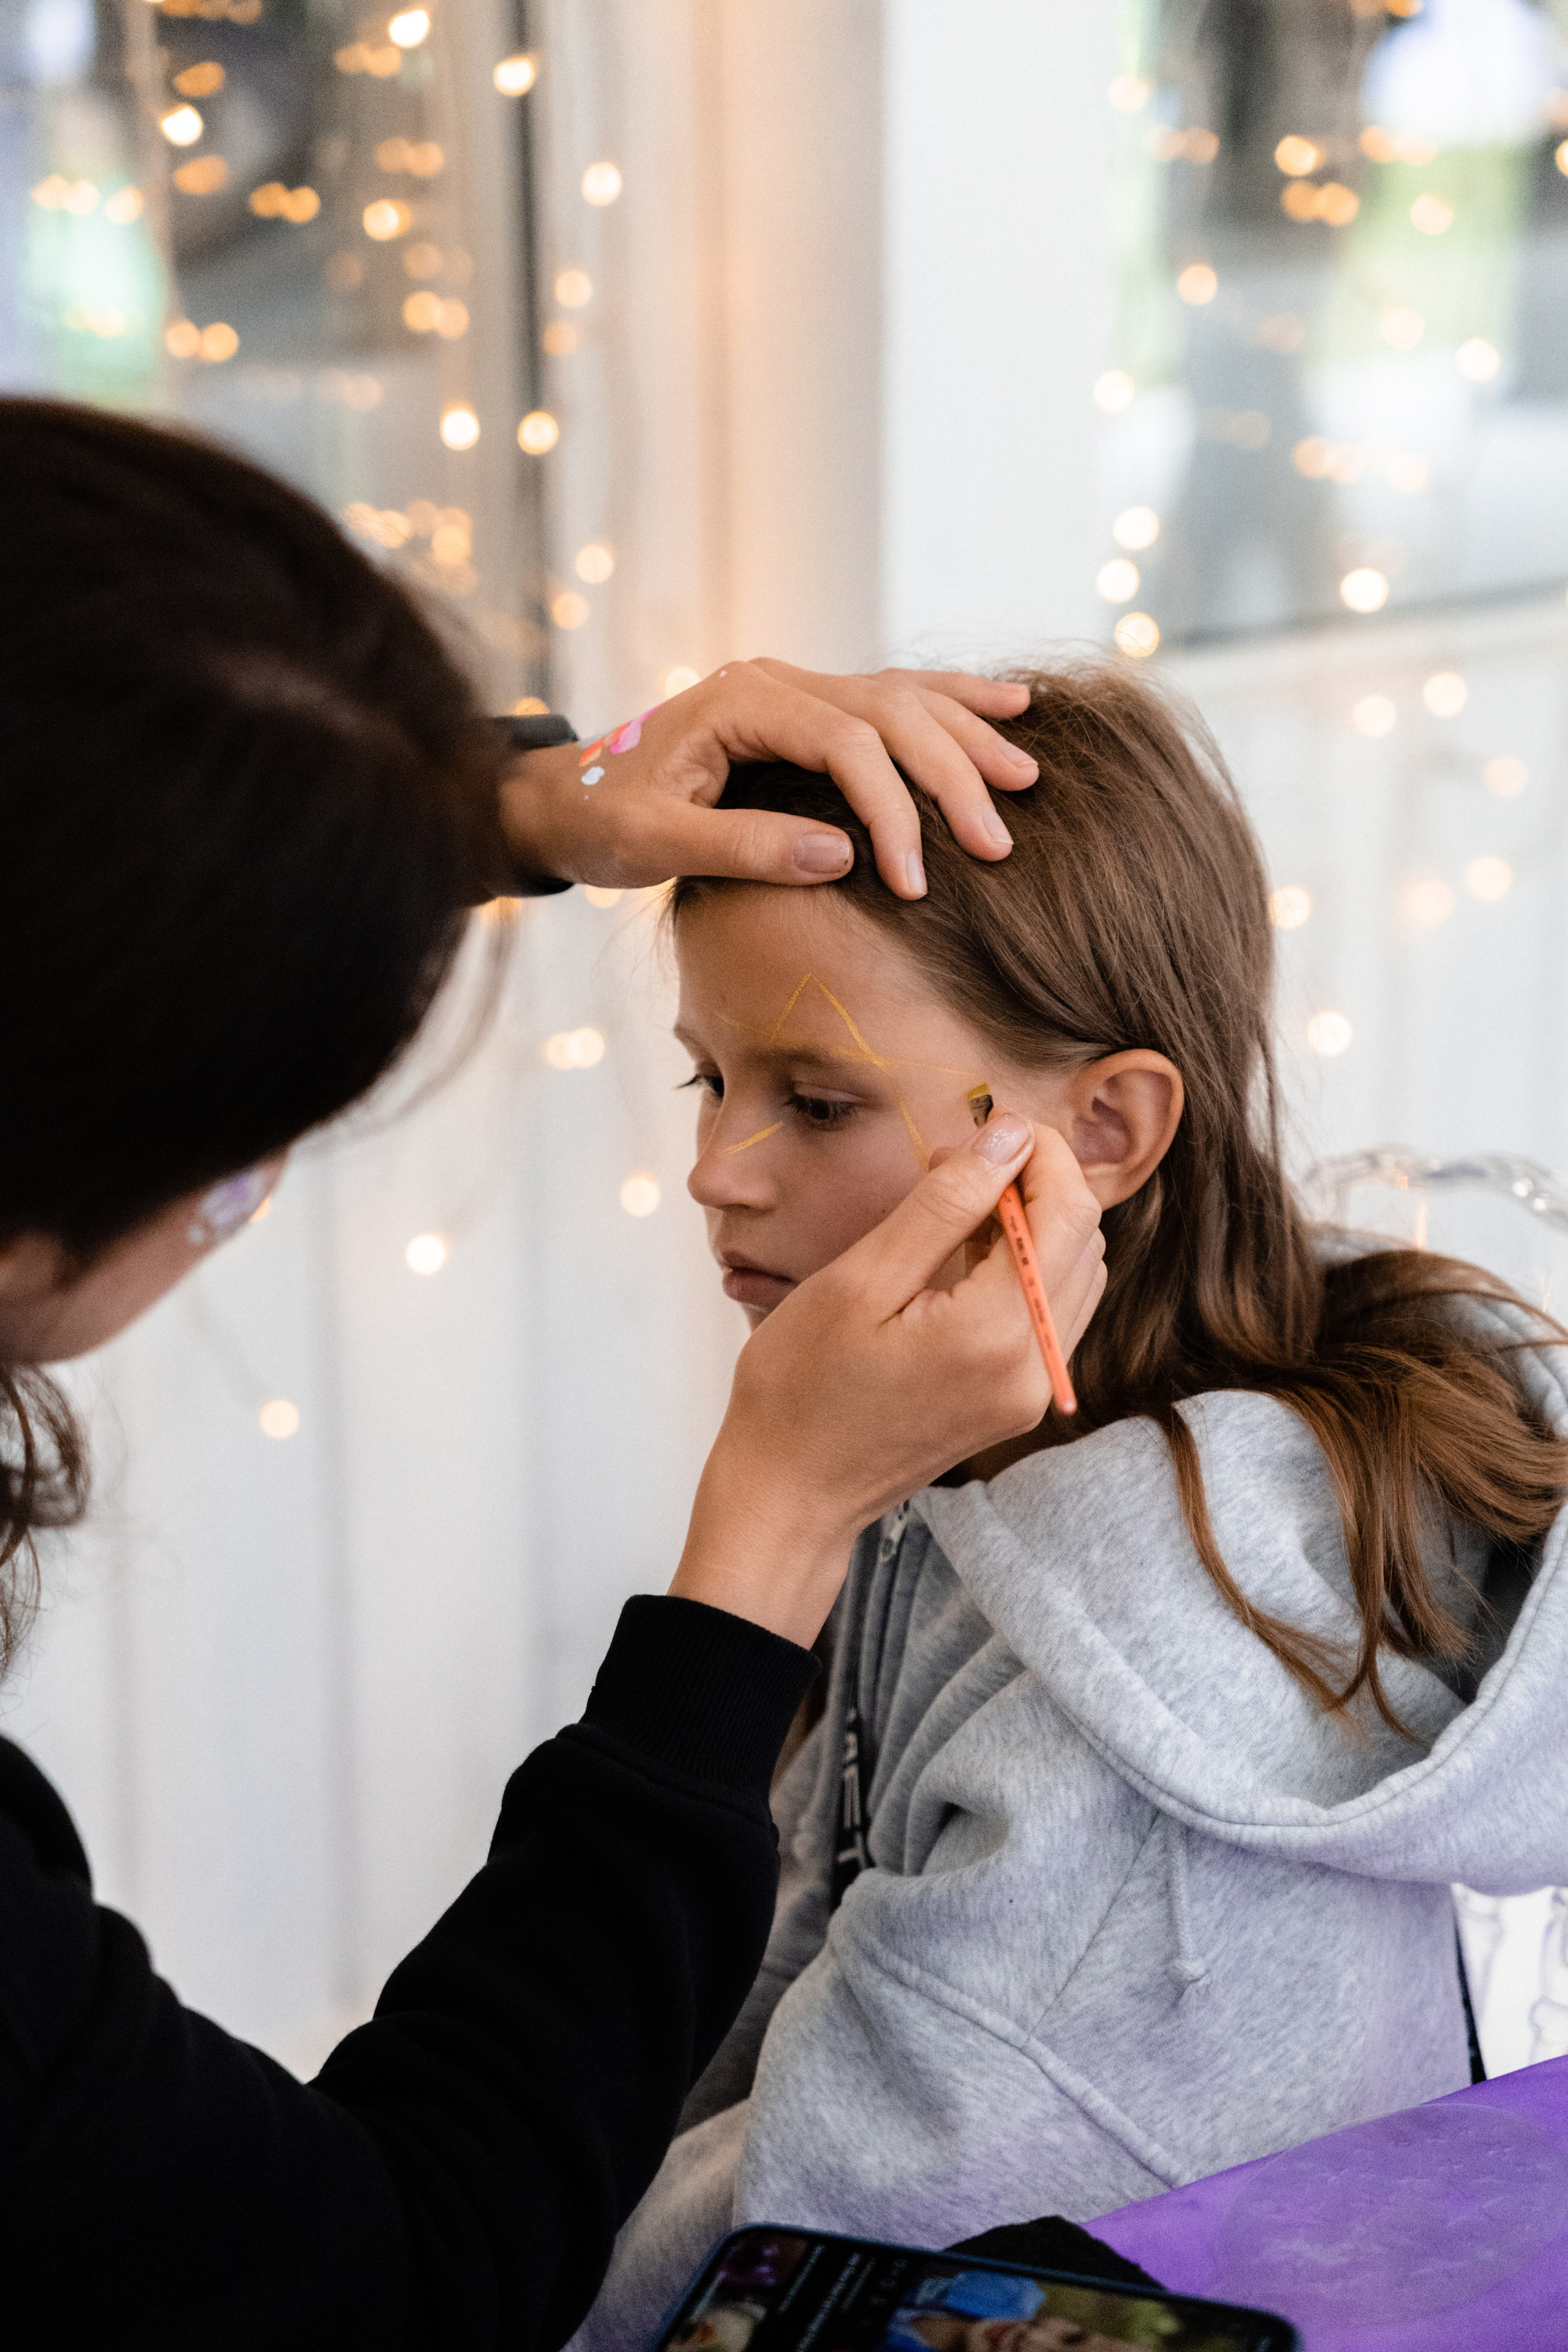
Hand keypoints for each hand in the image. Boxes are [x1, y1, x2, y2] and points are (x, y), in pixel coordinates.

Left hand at [496, 660, 1038, 900]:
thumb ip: (745, 847)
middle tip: (997, 844)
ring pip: (905, 697)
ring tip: (1025, 778)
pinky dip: (953, 703)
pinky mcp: (808, 709)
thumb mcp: (658, 845)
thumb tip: (843, 856)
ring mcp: (797, 688)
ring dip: (968, 736)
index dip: (893, 811)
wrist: (568, 795)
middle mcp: (779, 681)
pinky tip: (1011, 707)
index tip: (916, 883)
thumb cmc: (605, 822)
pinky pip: (894, 697)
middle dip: (952, 776)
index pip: (848, 745)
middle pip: (892, 713)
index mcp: (744, 701)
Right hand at [671, 1119, 1105, 1644]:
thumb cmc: (801, 1388)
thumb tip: (1008, 1139)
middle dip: (1038, 1184)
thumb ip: (943, 1205)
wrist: (790, 1492)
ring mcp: (1030, 1392)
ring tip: (958, 1207)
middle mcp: (1032, 1369)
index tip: (993, 1124)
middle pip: (1084, 1242)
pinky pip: (1051, 1314)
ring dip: (1035, 1225)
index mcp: (995, 1336)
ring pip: (1076, 1276)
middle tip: (962, 1161)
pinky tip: (965, 1256)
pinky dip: (1024, 1269)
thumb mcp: (860, 1280)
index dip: (1042, 1153)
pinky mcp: (1016, 1402)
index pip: (1069, 1214)